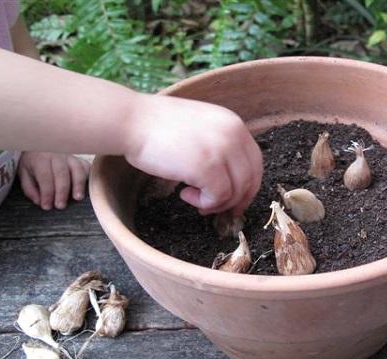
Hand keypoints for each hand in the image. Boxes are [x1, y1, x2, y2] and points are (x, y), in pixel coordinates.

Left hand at [18, 152, 90, 209]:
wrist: (40, 146)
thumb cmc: (33, 163)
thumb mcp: (25, 174)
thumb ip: (30, 189)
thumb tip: (40, 202)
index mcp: (40, 158)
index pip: (45, 176)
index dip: (47, 192)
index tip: (47, 206)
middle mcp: (57, 155)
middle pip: (62, 173)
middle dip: (61, 191)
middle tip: (60, 206)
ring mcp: (71, 156)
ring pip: (77, 169)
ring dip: (78, 184)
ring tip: (77, 198)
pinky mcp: (80, 160)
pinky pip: (87, 167)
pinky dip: (88, 177)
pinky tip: (86, 188)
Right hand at [125, 95, 262, 215]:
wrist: (131, 120)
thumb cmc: (157, 127)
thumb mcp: (201, 127)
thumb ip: (219, 145)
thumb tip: (230, 180)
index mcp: (233, 123)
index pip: (255, 161)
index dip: (248, 185)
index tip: (236, 200)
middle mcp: (233, 134)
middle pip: (250, 179)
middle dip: (236, 200)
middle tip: (217, 209)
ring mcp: (222, 150)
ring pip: (235, 191)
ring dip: (214, 202)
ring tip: (192, 197)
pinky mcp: (207, 167)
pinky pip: (217, 197)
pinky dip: (203, 202)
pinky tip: (184, 193)